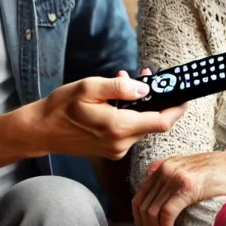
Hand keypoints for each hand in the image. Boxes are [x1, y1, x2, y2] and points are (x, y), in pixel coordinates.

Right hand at [31, 70, 186, 159]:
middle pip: (152, 122)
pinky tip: (114, 99)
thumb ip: (119, 88)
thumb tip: (145, 88)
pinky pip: (128, 130)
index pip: (161, 122)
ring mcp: (116, 149)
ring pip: (140, 125)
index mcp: (118, 127)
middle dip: (154, 99)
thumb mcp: (89, 88)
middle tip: (145, 76)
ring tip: (121, 81)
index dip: (177, 108)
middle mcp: (121, 143)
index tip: (185, 94)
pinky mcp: (110, 150)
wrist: (40, 131)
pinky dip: (128, 113)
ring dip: (138, 104)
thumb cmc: (60, 107)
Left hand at [132, 151, 225, 225]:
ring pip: (152, 211)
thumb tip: (159, 203)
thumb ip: (171, 181)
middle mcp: (165, 169)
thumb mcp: (187, 172)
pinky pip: (166, 213)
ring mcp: (174, 177)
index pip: (139, 197)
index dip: (139, 219)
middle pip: (142, 206)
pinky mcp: (186, 187)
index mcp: (162, 166)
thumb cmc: (217, 172)